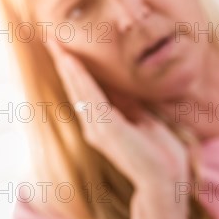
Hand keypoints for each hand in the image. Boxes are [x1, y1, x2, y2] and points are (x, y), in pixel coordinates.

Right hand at [46, 39, 189, 192]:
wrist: (167, 180)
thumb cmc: (162, 156)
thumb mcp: (147, 122)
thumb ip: (132, 108)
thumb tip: (124, 92)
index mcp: (107, 126)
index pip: (90, 92)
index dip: (79, 70)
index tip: (69, 50)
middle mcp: (96, 126)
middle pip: (77, 88)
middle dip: (65, 63)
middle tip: (52, 38)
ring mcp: (97, 128)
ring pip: (78, 89)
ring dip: (66, 65)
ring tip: (55, 43)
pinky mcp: (104, 128)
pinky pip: (88, 96)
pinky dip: (78, 77)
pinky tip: (69, 60)